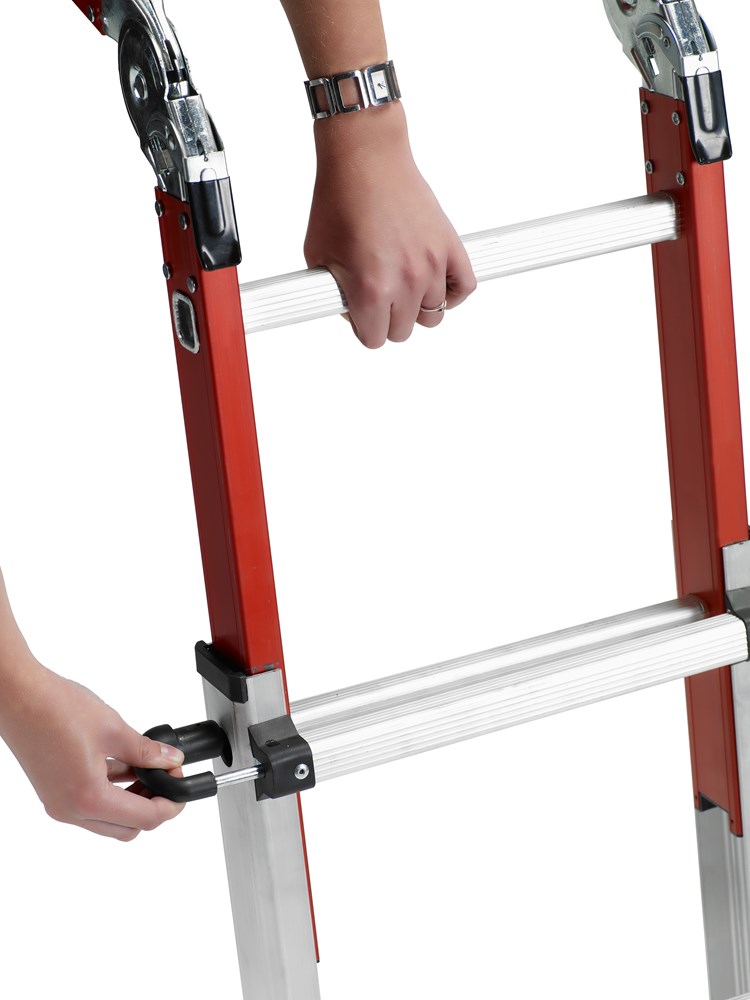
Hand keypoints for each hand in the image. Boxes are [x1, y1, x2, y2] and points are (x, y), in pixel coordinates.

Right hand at [0, 659, 185, 840]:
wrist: (19, 698)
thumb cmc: (55, 709)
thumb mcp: (113, 729)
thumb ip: (146, 750)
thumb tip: (170, 760)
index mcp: (88, 798)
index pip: (144, 819)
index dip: (171, 803)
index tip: (180, 783)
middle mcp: (70, 810)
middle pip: (126, 828)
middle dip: (153, 806)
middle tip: (166, 778)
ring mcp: (59, 804)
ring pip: (108, 820)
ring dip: (132, 801)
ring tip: (147, 768)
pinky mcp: (54, 793)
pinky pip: (91, 804)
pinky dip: (111, 792)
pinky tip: (124, 766)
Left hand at [305, 103, 475, 347]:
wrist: (366, 158)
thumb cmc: (339, 201)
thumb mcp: (319, 256)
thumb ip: (336, 295)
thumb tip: (353, 315)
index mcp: (370, 289)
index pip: (374, 339)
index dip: (363, 327)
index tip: (360, 313)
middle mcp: (405, 281)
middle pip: (403, 332)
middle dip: (387, 318)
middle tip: (377, 294)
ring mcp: (432, 264)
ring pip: (433, 315)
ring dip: (416, 306)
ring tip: (401, 283)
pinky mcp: (450, 246)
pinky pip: (464, 288)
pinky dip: (452, 293)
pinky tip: (433, 283)